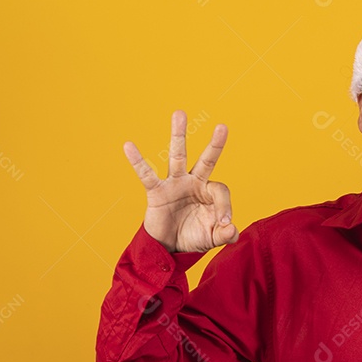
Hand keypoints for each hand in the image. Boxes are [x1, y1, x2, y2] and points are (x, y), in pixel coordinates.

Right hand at [124, 110, 237, 252]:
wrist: (168, 248)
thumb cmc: (193, 237)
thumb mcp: (212, 238)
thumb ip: (225, 234)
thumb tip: (233, 230)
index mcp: (209, 192)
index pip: (220, 191)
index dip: (225, 207)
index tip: (224, 224)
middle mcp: (194, 182)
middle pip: (206, 160)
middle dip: (215, 145)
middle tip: (223, 127)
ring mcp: (175, 184)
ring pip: (178, 156)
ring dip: (179, 136)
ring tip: (180, 113)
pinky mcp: (156, 191)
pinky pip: (146, 174)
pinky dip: (137, 161)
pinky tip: (129, 145)